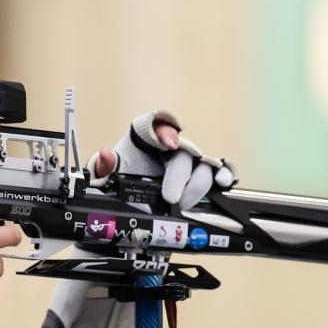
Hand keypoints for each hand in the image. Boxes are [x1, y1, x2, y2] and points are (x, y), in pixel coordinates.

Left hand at [90, 111, 236, 208]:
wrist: (133, 193)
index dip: (165, 131)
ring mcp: (188, 162)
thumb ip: (105, 165)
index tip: (168, 144)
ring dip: (197, 182)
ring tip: (186, 201)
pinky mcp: (199, 176)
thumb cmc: (125, 176)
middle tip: (170, 196)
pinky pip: (216, 171)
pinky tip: (223, 182)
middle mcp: (172, 148)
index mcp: (149, 139)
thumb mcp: (110, 174)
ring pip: (201, 164)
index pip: (158, 125)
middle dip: (179, 174)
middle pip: (183, 152)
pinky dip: (223, 174)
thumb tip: (104, 154)